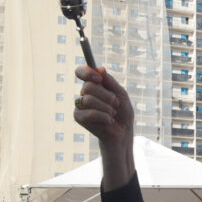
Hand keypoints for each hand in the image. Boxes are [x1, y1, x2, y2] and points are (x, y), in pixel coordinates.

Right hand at [74, 66, 134, 189]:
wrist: (123, 133)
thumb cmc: (123, 114)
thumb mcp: (121, 95)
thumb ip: (111, 82)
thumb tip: (100, 68)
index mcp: (94, 86)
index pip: (82, 72)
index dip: (87, 72)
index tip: (98, 78)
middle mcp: (84, 94)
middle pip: (88, 86)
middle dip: (106, 95)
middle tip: (116, 104)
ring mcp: (80, 106)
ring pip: (88, 99)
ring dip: (106, 107)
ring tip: (112, 113)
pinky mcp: (78, 117)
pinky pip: (89, 113)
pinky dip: (103, 116)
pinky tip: (108, 121)